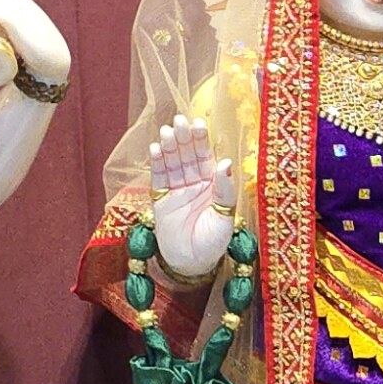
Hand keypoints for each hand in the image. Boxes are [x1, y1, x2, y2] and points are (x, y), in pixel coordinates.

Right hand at [147, 113, 236, 282]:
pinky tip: (156, 148)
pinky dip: (157, 163)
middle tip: (180, 120)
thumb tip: (226, 162)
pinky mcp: (160, 199)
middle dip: (184, 138)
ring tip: (167, 130)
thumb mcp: (225, 217)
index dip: (202, 140)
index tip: (199, 123)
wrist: (191, 263)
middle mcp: (194, 183)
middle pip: (187, 155)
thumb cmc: (213, 242)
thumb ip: (224, 191)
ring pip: (173, 163)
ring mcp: (176, 190)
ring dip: (170, 146)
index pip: (206, 157)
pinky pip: (158, 177)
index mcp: (212, 185)